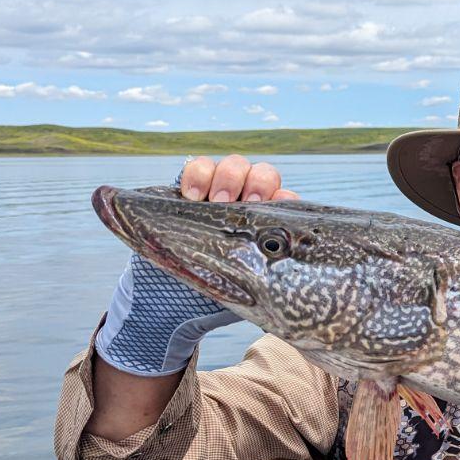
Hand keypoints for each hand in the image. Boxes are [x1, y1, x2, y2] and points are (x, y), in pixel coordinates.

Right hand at [93, 156, 297, 375]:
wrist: (173, 293)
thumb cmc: (218, 290)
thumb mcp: (245, 286)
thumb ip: (261, 277)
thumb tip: (282, 285)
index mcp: (270, 224)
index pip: (286, 199)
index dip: (282, 198)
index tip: (267, 210)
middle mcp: (250, 201)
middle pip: (264, 175)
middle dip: (256, 184)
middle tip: (242, 203)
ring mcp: (222, 190)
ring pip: (235, 165)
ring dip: (227, 177)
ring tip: (213, 200)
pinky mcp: (193, 186)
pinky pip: (199, 166)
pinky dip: (196, 175)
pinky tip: (190, 195)